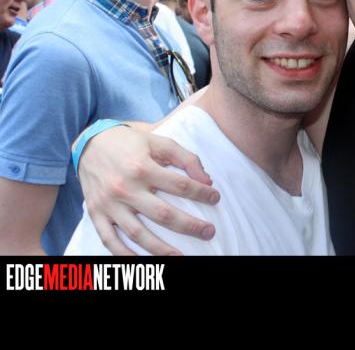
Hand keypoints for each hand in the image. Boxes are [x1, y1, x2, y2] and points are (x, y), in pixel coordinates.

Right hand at [77, 125, 219, 255]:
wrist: (90, 144)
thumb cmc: (130, 143)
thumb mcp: (160, 142)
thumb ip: (186, 158)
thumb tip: (207, 181)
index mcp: (142, 167)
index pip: (180, 185)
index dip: (201, 193)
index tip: (215, 198)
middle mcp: (125, 188)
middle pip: (163, 214)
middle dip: (189, 225)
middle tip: (209, 232)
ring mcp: (109, 204)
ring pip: (138, 233)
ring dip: (162, 248)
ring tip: (182, 256)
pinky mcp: (96, 214)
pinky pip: (110, 240)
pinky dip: (125, 255)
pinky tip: (144, 262)